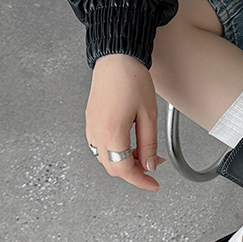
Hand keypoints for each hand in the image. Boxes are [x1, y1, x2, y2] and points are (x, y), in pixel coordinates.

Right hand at [85, 54, 165, 190]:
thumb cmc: (132, 78)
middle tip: (153, 164)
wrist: (117, 57)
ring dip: (124, 162)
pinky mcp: (90, 120)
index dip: (141, 181)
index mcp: (112, 132)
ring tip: (143, 152)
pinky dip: (115, 152)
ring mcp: (90, 126)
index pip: (125, 169)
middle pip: (113, 168)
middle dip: (134, 171)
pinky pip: (100, 146)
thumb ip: (148, 144)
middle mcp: (97, 132)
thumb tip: (149, 164)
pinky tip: (128, 143)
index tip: (153, 184)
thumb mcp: (148, 114)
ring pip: (105, 159)